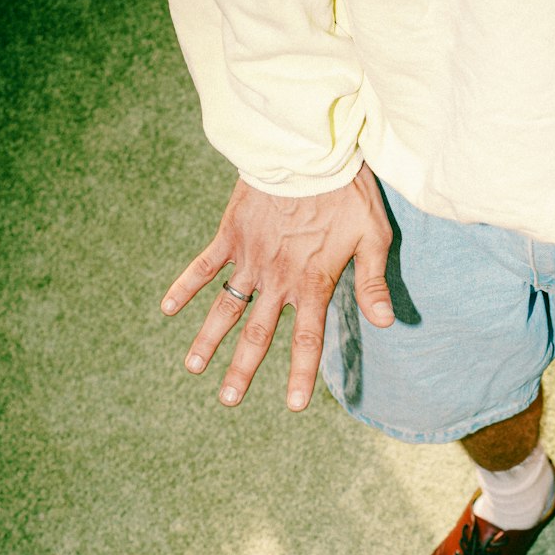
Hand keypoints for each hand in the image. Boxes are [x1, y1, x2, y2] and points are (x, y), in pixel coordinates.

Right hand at [161, 165, 394, 409]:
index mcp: (313, 284)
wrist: (310, 148)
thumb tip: (386, 324)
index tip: (294, 405)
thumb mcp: (373, 237)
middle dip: (242, 370)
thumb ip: (373, 283)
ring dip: (207, 339)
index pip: (306, 340)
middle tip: (228, 401)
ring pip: (226, 307)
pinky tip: (167, 309)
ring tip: (192, 368)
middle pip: (257, 334)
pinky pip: (204, 265)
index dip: (300, 374)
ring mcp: (251, 258)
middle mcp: (278, 279)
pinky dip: (185, 285)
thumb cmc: (348, 193)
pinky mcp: (232, 234)